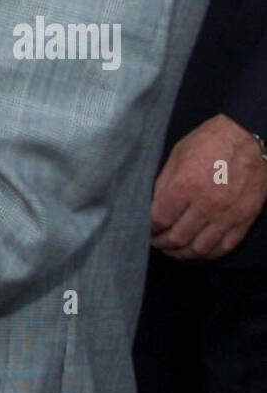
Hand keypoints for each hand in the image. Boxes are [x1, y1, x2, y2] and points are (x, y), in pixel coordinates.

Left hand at [151, 113, 266, 258]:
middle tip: (155, 242)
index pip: (159, 219)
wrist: (247, 138)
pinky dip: (208, 254)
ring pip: (200, 248)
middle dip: (161, 243)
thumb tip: (152, 205)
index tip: (144, 229)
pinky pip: (224, 247)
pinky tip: (197, 250)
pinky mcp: (243, 220)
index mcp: (186, 185)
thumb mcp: (178, 154)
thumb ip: (164, 182)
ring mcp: (227, 215)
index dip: (148, 228)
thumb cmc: (210, 141)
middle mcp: (206, 204)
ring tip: (173, 250)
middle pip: (177, 238)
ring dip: (182, 254)